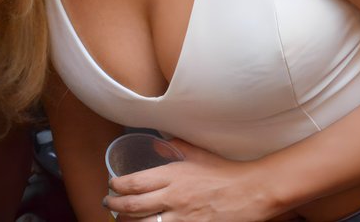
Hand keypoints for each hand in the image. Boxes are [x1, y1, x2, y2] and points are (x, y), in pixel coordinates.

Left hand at [106, 140, 277, 221]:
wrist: (251, 192)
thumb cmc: (225, 172)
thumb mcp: (197, 154)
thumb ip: (174, 147)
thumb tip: (156, 144)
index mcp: (172, 175)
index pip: (133, 183)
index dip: (116, 186)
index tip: (111, 185)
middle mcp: (173, 197)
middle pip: (132, 206)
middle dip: (115, 205)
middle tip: (108, 203)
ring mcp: (182, 217)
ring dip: (128, 221)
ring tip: (120, 217)